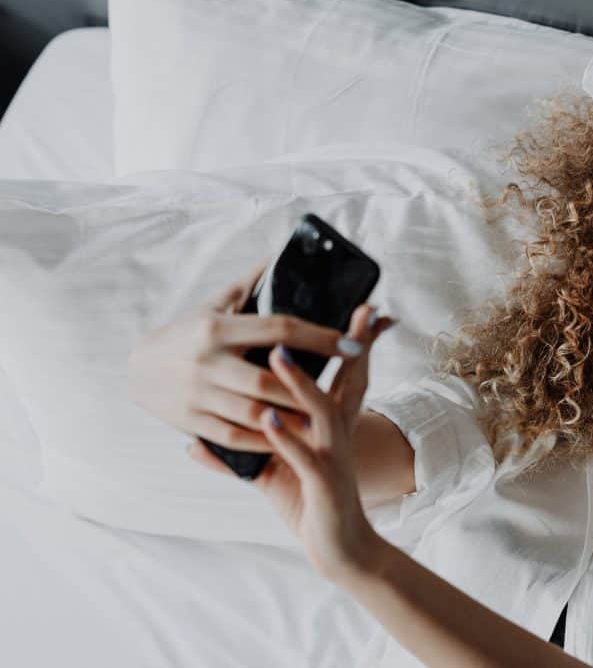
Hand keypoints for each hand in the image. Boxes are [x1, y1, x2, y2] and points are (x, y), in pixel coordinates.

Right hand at [127, 257, 351, 451]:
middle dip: (307, 388)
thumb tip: (280, 257)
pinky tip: (287, 438)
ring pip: (254, 412)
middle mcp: (207, 360)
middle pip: (269, 378)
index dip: (320, 337)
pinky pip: (234, 435)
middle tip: (341, 393)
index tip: (352, 343)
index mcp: (217, 327)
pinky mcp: (191, 419)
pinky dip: (263, 440)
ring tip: (322, 421)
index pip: (279, 329)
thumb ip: (249, 284)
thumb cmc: (186, 333)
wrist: (135, 368)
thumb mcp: (213, 304)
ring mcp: (197, 393)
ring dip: (290, 418)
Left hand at [188, 303, 396, 583]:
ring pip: (320, 411)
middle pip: (350, 379)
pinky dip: (285, 438)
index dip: (351, 339)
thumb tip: (192, 445)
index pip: (345, 371)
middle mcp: (338, 432)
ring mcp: (333, 456)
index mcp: (330, 422)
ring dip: (298, 384)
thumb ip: (239, 451)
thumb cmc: (308, 500)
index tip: (360, 305)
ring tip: (277, 357)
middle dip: (347, 343)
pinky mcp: (324, 482)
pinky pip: (303, 456)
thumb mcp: (276, 468)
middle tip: (352, 307)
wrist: (341, 546)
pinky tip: (267, 420)